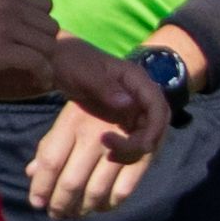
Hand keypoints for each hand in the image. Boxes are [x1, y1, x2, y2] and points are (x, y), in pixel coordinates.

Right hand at [0, 0, 72, 88]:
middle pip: (51, 26)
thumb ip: (4, 9)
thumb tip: (31, 25)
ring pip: (49, 45)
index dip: (41, 24)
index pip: (46, 5)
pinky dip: (44, 74)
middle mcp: (7, 4)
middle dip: (44, 44)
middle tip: (32, 59)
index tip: (31, 41)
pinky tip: (38, 81)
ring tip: (35, 72)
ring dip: (45, 61)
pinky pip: (39, 62)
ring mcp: (4, 26)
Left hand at [27, 94, 160, 220]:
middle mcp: (95, 135)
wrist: (133, 76)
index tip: (36, 203)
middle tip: (57, 215)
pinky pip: (126, 187)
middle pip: (72, 181)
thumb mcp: (67, 111)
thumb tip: (31, 172)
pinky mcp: (145, 152)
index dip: (41, 186)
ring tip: (76, 214)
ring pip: (98, 190)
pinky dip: (112, 202)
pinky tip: (103, 206)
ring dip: (84, 208)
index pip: (50, 162)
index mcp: (72, 122)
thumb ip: (51, 142)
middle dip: (61, 204)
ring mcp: (120, 145)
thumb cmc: (94, 92)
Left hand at [48, 36, 173, 171]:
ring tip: (109, 157)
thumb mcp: (86, 73)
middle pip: (155, 127)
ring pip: (145, 138)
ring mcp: (133, 110)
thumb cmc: (74, 63)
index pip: (159, 107)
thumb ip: (106, 87)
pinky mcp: (124, 121)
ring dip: (132, 152)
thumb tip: (127, 104)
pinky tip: (109, 156)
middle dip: (140, 145)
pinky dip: (124, 153)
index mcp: (138, 82)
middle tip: (113, 154)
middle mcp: (140, 98)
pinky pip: (132, 141)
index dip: (156, 128)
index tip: (142, 145)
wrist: (60, 63)